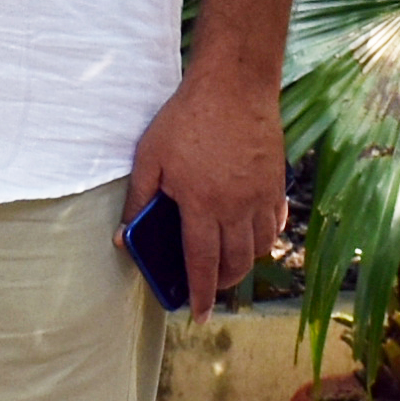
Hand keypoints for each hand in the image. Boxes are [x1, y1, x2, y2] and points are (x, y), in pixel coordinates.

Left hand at [128, 67, 290, 306]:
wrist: (234, 84)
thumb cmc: (187, 118)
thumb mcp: (150, 156)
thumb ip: (138, 200)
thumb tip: (124, 237)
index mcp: (202, 206)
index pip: (203, 265)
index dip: (201, 295)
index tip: (200, 316)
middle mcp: (236, 208)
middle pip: (236, 264)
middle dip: (223, 284)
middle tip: (210, 288)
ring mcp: (260, 196)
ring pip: (259, 247)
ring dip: (244, 262)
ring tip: (229, 263)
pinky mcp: (275, 182)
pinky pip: (274, 222)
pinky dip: (265, 236)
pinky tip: (253, 233)